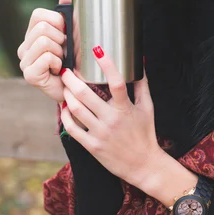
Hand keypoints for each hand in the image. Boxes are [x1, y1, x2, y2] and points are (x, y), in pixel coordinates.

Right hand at [17, 0, 71, 102]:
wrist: (79, 88)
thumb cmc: (76, 61)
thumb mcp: (73, 33)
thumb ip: (68, 11)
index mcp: (31, 35)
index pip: (38, 14)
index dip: (57, 22)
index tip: (65, 35)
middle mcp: (23, 47)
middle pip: (43, 27)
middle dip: (61, 39)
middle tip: (65, 52)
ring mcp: (24, 62)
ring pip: (44, 41)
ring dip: (60, 52)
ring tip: (62, 62)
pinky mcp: (29, 75)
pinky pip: (47, 57)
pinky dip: (58, 63)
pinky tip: (59, 71)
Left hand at [59, 47, 163, 186]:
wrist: (143, 165)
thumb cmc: (145, 134)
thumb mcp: (148, 108)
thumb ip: (142, 85)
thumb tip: (140, 64)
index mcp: (126, 109)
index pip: (116, 82)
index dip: (107, 64)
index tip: (97, 49)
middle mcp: (112, 120)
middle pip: (86, 95)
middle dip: (72, 79)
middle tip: (67, 70)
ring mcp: (101, 134)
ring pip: (77, 110)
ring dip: (68, 95)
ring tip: (65, 86)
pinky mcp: (92, 146)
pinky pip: (73, 129)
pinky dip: (66, 116)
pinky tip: (66, 107)